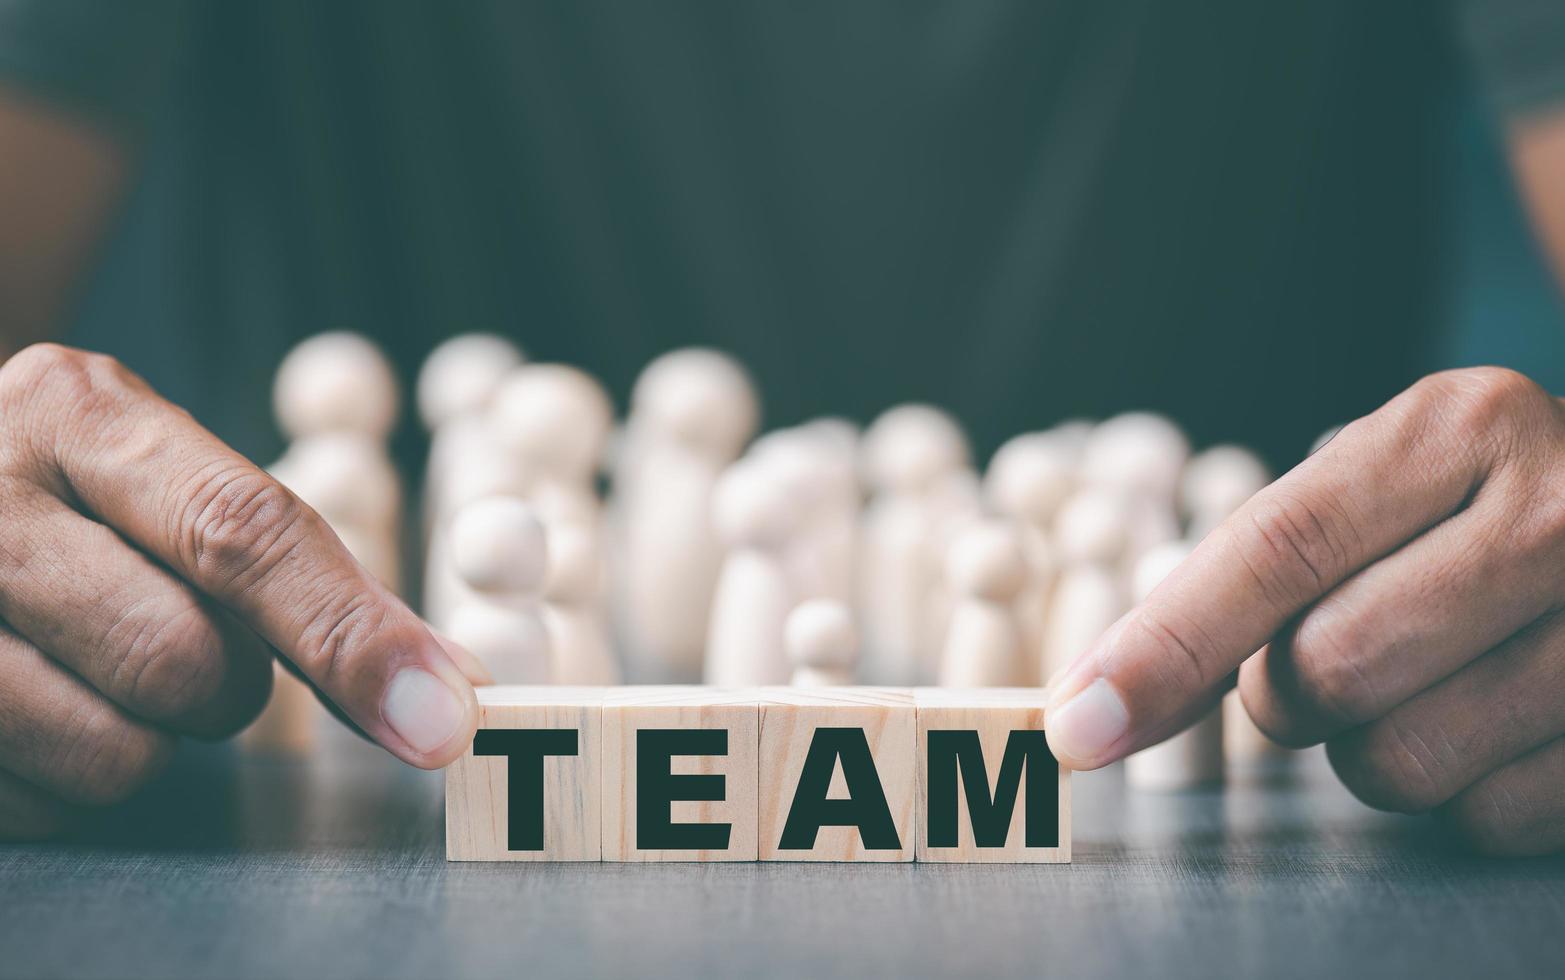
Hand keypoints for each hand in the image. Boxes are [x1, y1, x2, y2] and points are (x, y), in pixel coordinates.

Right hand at [0, 344, 482, 837]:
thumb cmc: (62, 502)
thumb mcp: (152, 476)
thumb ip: (293, 563)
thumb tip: (442, 682)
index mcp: (71, 413)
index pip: (243, 533)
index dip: (353, 637)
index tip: (439, 714)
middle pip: (187, 660)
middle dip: (223, 685)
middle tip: (177, 642)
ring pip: (116, 753)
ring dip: (141, 738)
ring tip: (88, 668)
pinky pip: (40, 806)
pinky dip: (62, 781)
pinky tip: (31, 710)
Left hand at [1046, 367, 1564, 855]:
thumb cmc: (1480, 507)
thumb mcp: (1380, 485)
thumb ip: (1250, 570)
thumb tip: (1098, 698)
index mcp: (1458, 429)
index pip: (1274, 551)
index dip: (1162, 648)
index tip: (1077, 722)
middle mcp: (1553, 513)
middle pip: (1324, 673)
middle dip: (1285, 694)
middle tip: (1340, 651)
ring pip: (1395, 763)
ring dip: (1370, 749)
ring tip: (1429, 680)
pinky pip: (1484, 817)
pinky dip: (1461, 792)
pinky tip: (1496, 722)